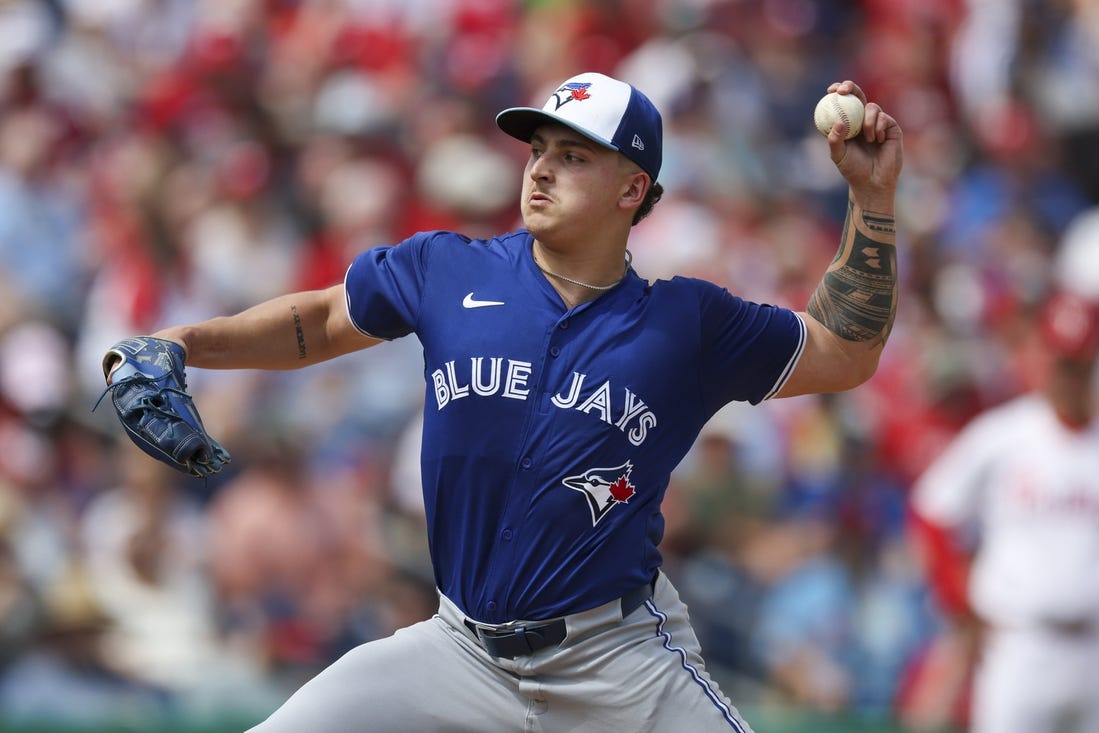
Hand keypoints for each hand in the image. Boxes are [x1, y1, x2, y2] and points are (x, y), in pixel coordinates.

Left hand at [825, 80, 902, 208]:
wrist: (873, 181)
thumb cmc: (853, 169)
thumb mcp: (838, 155)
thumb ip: (834, 139)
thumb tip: (837, 121)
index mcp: (848, 124)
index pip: (843, 103)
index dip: (838, 92)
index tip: (830, 90)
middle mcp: (862, 120)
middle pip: (858, 96)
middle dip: (851, 87)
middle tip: (843, 90)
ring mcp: (878, 122)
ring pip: (872, 107)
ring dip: (867, 121)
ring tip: (868, 138)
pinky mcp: (891, 127)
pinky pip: (884, 118)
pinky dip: (878, 128)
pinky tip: (878, 140)